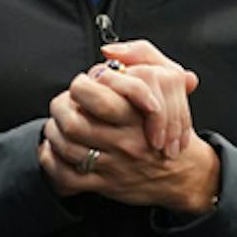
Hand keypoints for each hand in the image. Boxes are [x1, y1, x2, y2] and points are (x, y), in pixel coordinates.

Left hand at [38, 41, 216, 212]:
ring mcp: (115, 164)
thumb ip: (141, 58)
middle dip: (60, 108)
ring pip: (67, 147)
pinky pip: (67, 177)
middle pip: (74, 122)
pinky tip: (53, 151)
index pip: (97, 97)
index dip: (81, 86)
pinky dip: (52, 162)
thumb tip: (108, 51)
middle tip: (63, 104)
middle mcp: (125, 140)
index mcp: (137, 115)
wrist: (184, 174)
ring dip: (53, 132)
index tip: (83, 84)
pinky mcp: (106, 184)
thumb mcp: (167, 85)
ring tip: (57, 124)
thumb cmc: (166, 128)